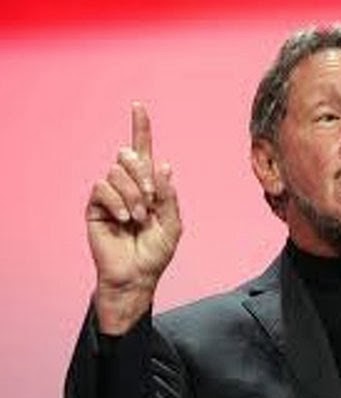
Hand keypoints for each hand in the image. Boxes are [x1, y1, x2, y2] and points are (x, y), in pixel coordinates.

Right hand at [86, 102, 181, 333]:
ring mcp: (110, 195)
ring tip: (138, 218)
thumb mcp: (173, 224)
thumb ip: (169, 195)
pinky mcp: (95, 206)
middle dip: (142, 174)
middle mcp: (128, 186)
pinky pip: (102, 187)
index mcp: (148, 186)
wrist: (136, 276)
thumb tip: (163, 164)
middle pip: (128, 156)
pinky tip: (124, 220)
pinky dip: (117, 202)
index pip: (143, 152)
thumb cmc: (155, 253)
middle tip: (150, 199)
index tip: (139, 107)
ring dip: (132, 195)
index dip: (141, 129)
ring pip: (116, 172)